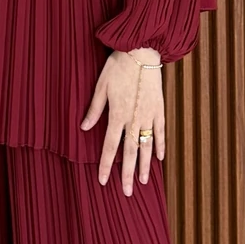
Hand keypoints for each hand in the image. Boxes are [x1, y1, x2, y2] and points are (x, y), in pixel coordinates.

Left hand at [80, 47, 164, 194]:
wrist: (141, 51)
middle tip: (127, 193)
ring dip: (144, 165)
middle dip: (127, 174)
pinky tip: (159, 158)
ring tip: (143, 181)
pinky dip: (160, 145)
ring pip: (146, 146)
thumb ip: (94, 110)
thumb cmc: (117, 66)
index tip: (102, 181)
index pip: (109, 147)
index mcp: (117, 115)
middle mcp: (133, 119)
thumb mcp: (100, 86)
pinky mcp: (159, 108)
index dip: (105, 166)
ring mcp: (148, 115)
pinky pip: (160, 131)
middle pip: (130, 153)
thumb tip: (84, 128)